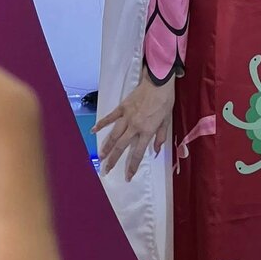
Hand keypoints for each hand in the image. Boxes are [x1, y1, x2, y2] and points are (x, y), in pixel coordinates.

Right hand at [93, 66, 174, 180]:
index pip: (137, 153)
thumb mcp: (167, 121)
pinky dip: (101, 124)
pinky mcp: (122, 107)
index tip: (128, 177)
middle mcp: (134, 126)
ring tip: (101, 156)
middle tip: (106, 170)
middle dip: (113, 160)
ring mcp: (126, 117)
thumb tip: (156, 151)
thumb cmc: (165, 101)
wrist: (158, 82)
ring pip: (113, 135)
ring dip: (106, 146)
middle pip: (121, 146)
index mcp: (147, 131)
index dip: (132, 166)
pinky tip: (93, 130)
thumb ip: (160, 137)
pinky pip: (110, 117)